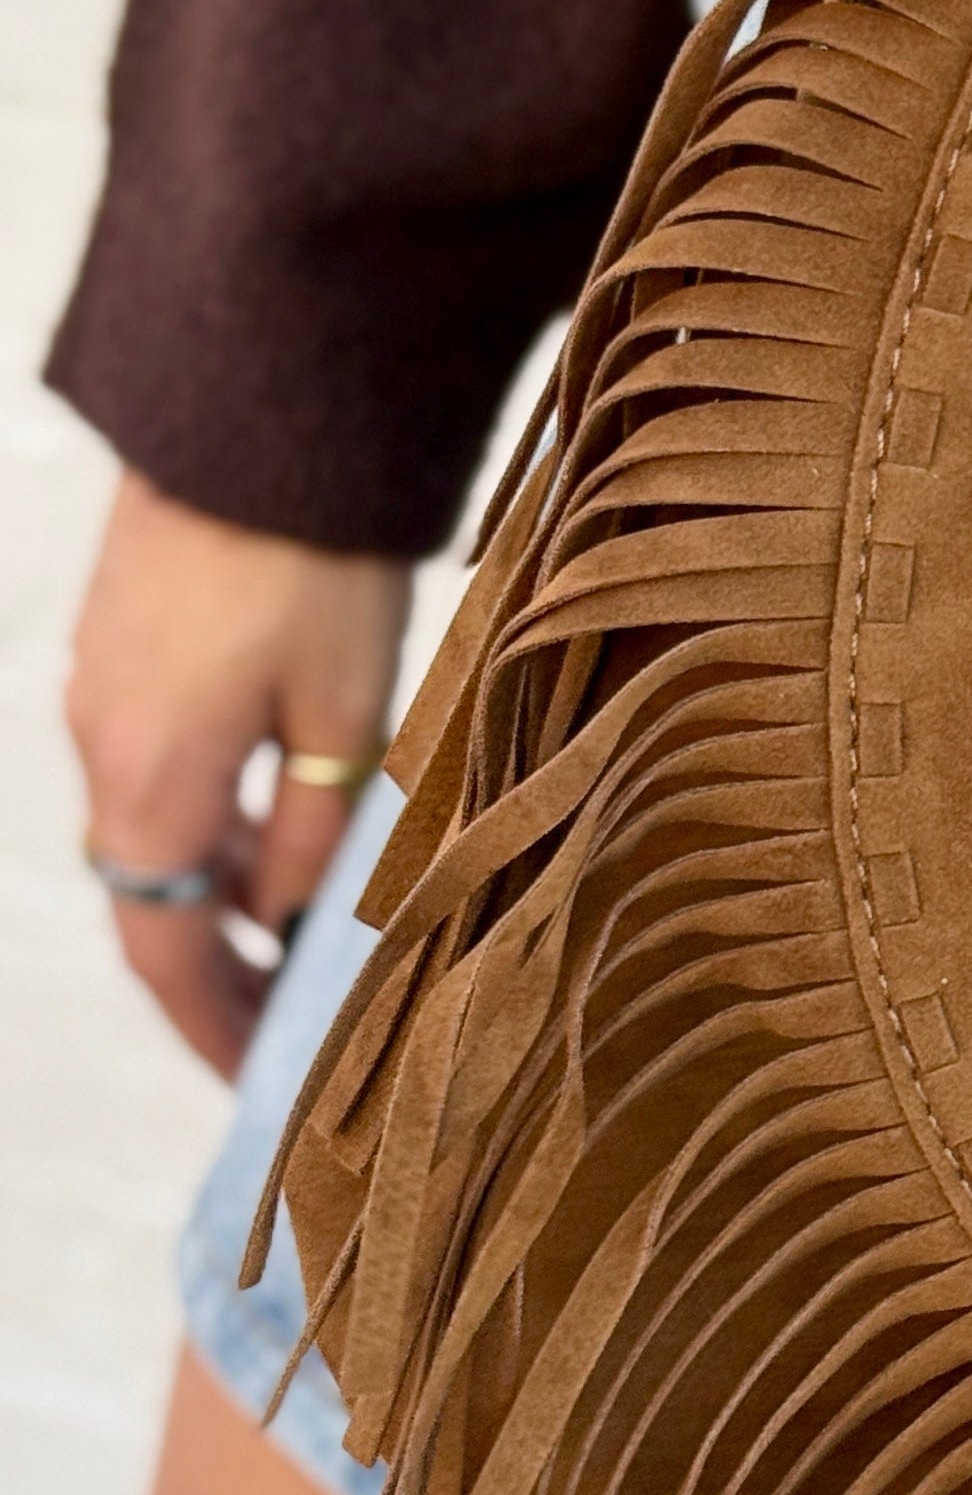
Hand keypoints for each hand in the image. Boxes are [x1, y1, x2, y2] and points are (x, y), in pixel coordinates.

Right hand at [65, 472, 410, 1078]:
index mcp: (152, 776)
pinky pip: (160, 765)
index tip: (257, 1087)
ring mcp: (102, 685)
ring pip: (159, 826)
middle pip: (152, 894)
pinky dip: (215, 818)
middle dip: (218, 972)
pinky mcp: (124, 641)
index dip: (212, 1027)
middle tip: (290, 1032)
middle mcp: (103, 739)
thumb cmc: (316, 562)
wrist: (259, 407)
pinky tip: (286, 826)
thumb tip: (284, 925)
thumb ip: (315, 837)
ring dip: (223, 889)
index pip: (164, 948)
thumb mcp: (346, 719)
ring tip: (306, 941)